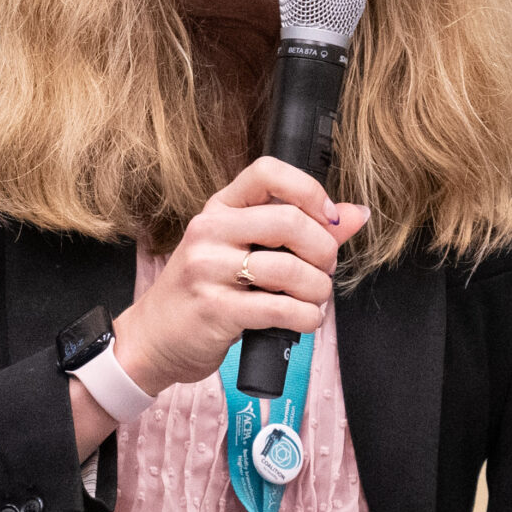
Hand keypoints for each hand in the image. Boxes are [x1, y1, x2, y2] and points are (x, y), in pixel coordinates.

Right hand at [111, 157, 370, 397]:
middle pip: (288, 221)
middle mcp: (210, 232)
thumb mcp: (243, 252)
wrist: (154, 339)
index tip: (329, 219)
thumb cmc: (205, 292)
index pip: (267, 172)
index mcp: (219, 209)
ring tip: (314, 300)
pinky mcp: (215, 310)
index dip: (309, 190)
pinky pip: (280, 309)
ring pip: (288, 269)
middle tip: (325, 271)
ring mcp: (208, 270)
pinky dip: (307, 317)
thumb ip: (303, 232)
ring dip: (318, 290)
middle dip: (324, 250)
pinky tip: (305, 320)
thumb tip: (357, 214)